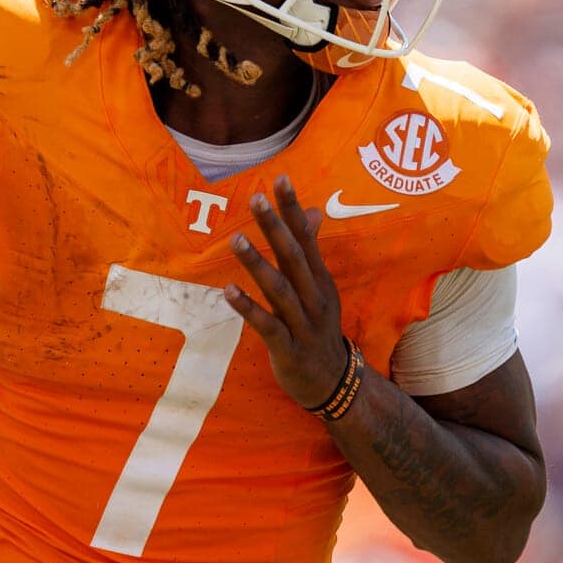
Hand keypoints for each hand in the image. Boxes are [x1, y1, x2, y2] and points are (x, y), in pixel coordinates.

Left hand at [224, 176, 352, 410]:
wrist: (334, 383)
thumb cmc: (318, 328)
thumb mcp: (320, 288)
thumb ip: (311, 251)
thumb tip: (312, 212)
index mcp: (319, 279)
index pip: (306, 237)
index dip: (293, 209)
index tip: (279, 179)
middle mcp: (314, 297)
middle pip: (294, 257)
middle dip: (275, 227)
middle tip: (256, 199)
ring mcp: (302, 323)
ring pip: (280, 289)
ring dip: (257, 265)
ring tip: (235, 241)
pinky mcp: (288, 348)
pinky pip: (267, 326)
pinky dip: (248, 309)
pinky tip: (228, 292)